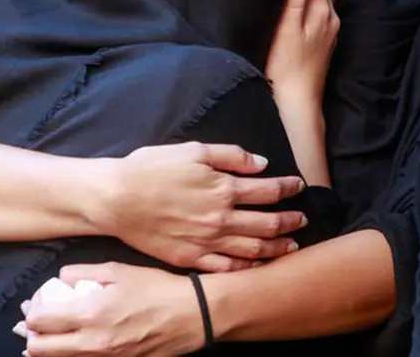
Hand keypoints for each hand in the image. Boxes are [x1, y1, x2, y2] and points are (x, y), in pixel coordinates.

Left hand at [17, 263, 202, 356]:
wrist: (192, 315)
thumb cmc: (157, 288)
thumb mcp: (119, 270)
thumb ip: (82, 273)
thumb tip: (59, 280)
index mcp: (91, 313)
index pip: (39, 321)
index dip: (33, 311)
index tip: (38, 303)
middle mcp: (92, 342)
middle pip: (38, 349)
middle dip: (32, 334)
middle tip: (40, 322)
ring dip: (48, 348)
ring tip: (53, 335)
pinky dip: (70, 356)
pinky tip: (74, 344)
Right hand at [101, 142, 306, 272]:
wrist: (116, 198)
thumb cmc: (151, 169)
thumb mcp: (194, 151)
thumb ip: (231, 156)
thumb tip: (262, 164)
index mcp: (224, 189)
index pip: (269, 191)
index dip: (288, 188)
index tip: (298, 186)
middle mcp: (220, 219)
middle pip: (268, 224)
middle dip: (291, 221)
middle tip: (303, 220)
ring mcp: (207, 242)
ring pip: (253, 249)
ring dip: (277, 247)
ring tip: (291, 246)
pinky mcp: (190, 259)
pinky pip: (226, 267)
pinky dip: (246, 267)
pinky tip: (257, 265)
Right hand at [265, 0, 339, 107]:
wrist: (298, 99)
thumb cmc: (287, 63)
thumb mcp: (288, 27)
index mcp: (323, 11)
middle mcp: (332, 18)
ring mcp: (330, 32)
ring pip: (320, 4)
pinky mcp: (324, 44)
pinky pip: (318, 17)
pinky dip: (309, 10)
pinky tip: (297, 12)